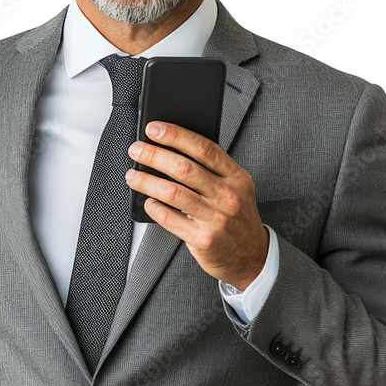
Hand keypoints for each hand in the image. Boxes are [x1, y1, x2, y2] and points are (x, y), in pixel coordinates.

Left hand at [125, 121, 268, 290]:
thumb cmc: (237, 217)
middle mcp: (228, 196)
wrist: (252, 257)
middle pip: (184, 168)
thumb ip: (213, 169)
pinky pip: (170, 219)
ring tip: (133, 176)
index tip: (154, 128)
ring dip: (147, 181)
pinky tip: (148, 201)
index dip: (176, 135)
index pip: (204, 148)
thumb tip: (172, 148)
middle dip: (154, 155)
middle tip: (137, 150)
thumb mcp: (237, 188)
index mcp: (236, 177)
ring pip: (173, 193)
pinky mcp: (203, 239)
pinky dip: (154, 207)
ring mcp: (216, 219)